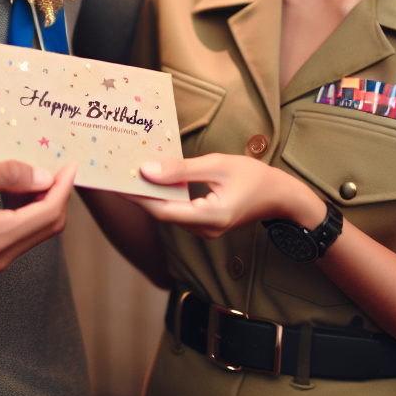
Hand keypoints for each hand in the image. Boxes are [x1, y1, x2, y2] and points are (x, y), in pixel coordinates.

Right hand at [0, 160, 75, 273]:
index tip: (70, 165)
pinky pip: (20, 236)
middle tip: (56, 168)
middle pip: (48, 226)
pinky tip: (14, 193)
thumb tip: (41, 175)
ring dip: (41, 204)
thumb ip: (6, 174)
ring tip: (31, 176)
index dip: (63, 186)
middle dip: (57, 195)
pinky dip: (26, 214)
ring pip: (35, 232)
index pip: (47, 212)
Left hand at [126, 154, 324, 238]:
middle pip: (162, 212)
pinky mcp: (204, 225)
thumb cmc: (254, 177)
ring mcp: (204, 231)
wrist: (281, 196)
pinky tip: (153, 180)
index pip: (162, 209)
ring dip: (149, 194)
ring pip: (168, 212)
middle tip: (115, 174)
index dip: (136, 197)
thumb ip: (181, 169)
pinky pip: (178, 211)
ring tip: (128, 173)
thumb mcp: (217, 165)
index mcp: (209, 217)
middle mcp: (204, 230)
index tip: (115, 182)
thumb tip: (147, 170)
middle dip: (138, 194)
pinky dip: (164, 196)